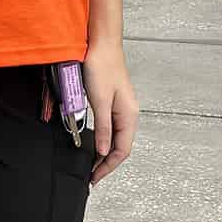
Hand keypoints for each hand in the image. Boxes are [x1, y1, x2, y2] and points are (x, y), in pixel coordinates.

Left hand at [83, 43, 137, 183]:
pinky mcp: (113, 101)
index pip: (122, 150)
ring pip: (117, 138)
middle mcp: (128, 113)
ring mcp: (121, 107)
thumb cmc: (102, 66)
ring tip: (93, 164)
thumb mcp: (100, 101)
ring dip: (106, 152)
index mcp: (129, 115)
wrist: (100, 44)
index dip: (108, 167)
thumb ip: (104, 128)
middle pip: (121, 146)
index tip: (94, 177)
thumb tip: (104, 151)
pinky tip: (97, 142)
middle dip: (107, 163)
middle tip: (92, 175)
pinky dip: (104, 139)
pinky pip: (112, 127)